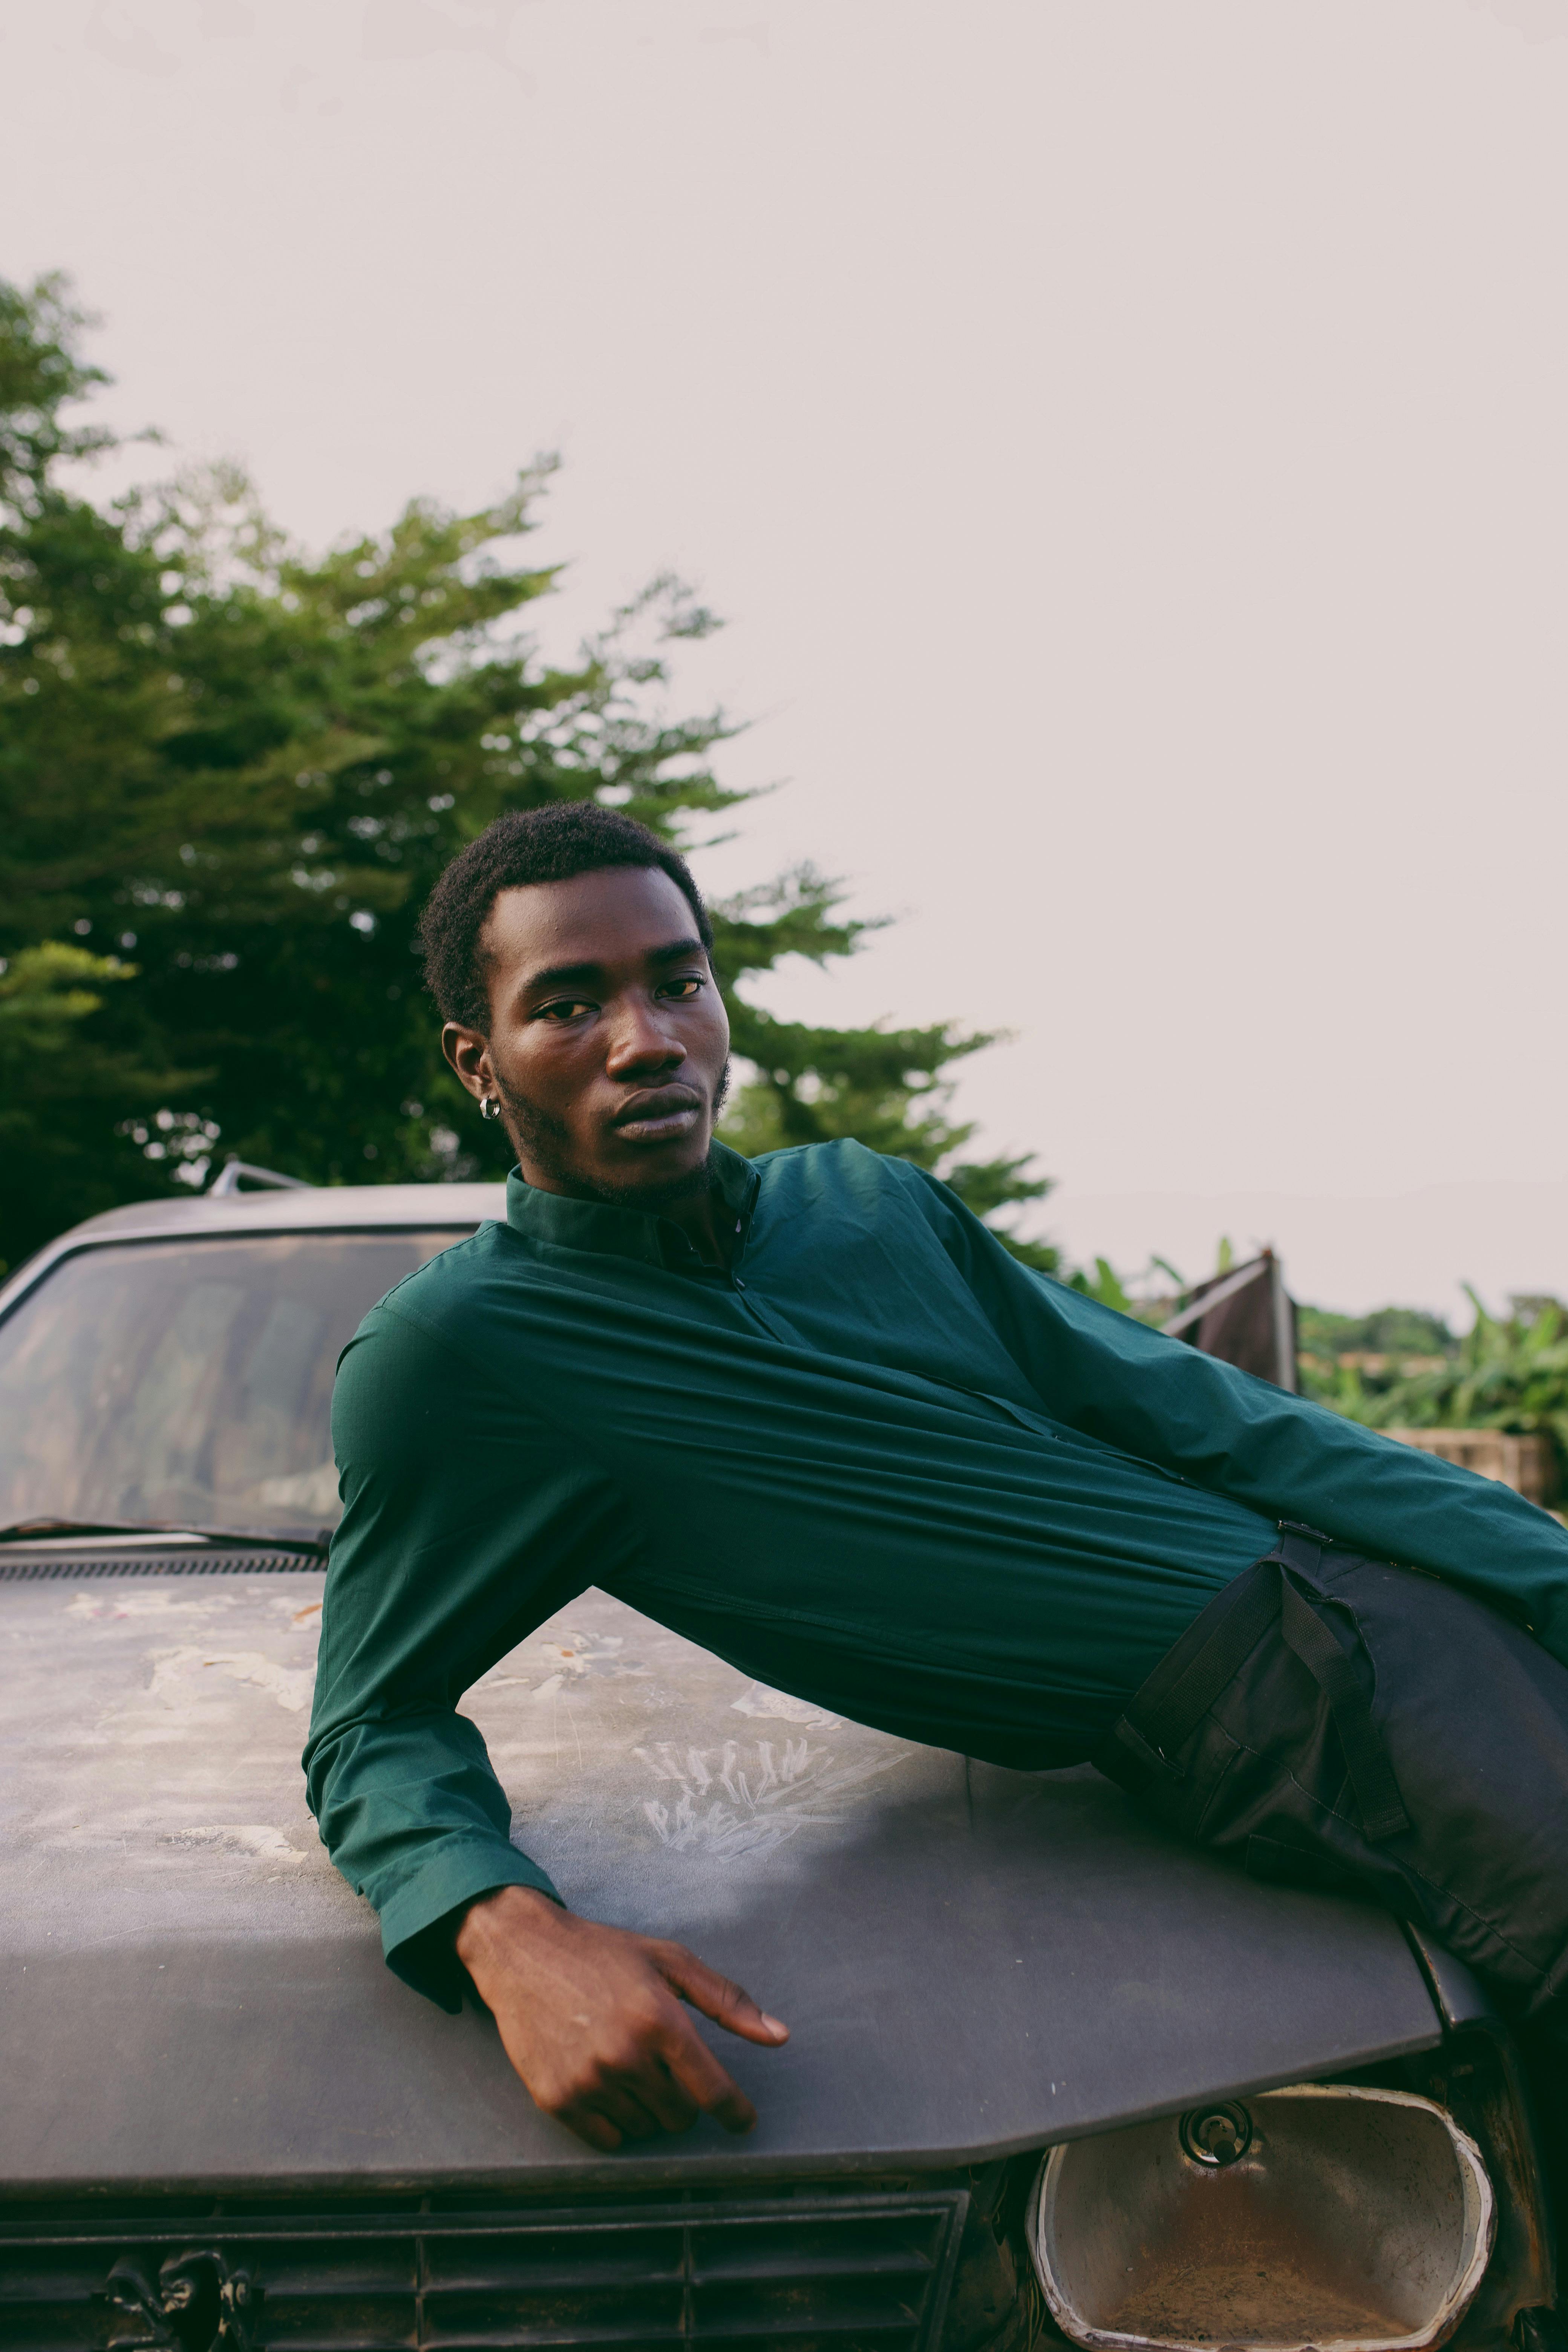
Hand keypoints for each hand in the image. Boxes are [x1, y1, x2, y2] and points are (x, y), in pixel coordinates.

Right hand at [454, 1885, 789, 2150]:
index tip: (743, 2121)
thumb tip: (779, 2036)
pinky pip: (607, 2138)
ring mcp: (588, 2082)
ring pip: (645, 2128)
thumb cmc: (604, 1954)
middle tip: (661, 2062)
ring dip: (647, 2106)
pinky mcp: (556, 2100)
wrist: (524, 1954)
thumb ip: (728, 2001)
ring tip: (627, 2062)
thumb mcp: (670, 1961)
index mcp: (660, 2020)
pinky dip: (615, 2120)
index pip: (713, 2091)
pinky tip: (604, 2081)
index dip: (736, 2113)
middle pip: (680, 2116)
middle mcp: (625, 2056)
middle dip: (682, 2096)